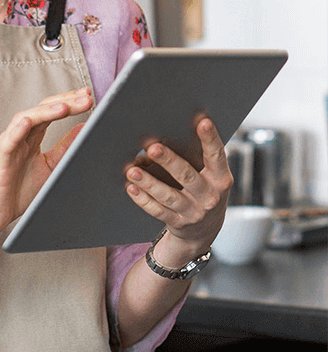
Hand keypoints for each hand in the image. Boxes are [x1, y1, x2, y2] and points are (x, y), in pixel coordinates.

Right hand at [0, 86, 92, 239]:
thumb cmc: (18, 191)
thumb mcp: (51, 167)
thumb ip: (65, 148)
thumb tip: (84, 129)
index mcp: (32, 137)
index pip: (51, 112)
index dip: (69, 102)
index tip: (88, 95)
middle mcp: (20, 136)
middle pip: (41, 110)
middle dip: (64, 101)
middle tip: (86, 96)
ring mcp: (9, 144)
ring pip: (25, 119)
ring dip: (45, 111)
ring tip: (65, 106)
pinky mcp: (0, 158)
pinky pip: (8, 140)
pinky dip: (17, 129)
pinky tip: (27, 120)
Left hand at [125, 116, 230, 250]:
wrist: (205, 230)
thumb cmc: (204, 190)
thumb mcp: (210, 176)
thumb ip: (195, 158)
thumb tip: (159, 140)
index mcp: (220, 179)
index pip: (217, 156)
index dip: (210, 139)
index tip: (203, 122)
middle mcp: (209, 196)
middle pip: (187, 176)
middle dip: (169, 161)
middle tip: (153, 148)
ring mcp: (193, 212)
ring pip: (168, 195)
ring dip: (149, 182)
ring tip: (132, 171)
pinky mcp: (178, 222)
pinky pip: (157, 211)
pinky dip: (143, 199)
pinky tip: (131, 188)